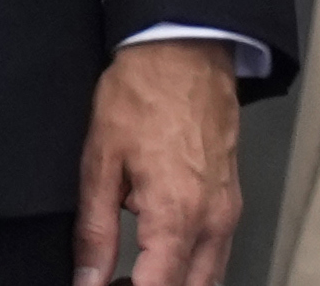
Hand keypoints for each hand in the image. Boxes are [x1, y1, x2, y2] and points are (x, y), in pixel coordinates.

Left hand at [76, 39, 240, 285]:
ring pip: (208, 278)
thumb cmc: (141, 98)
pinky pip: (216, 254)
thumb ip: (95, 228)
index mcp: (177, 215)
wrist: (184, 57)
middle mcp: (212, 224)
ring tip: (129, 274)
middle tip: (113, 281)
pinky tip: (156, 255)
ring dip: (172, 282)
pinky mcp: (231, 205)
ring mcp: (228, 216)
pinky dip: (188, 267)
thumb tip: (87, 277)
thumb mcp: (100, 162)